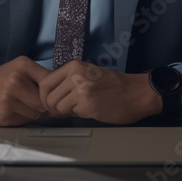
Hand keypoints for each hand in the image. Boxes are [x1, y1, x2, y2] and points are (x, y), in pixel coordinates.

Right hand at [0, 56, 53, 125]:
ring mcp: (9, 99)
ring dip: (33, 112)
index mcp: (23, 65)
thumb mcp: (18, 68)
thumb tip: (62, 93)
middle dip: (44, 105)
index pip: (51, 82)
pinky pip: (25, 121)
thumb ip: (39, 77)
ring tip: (21, 105)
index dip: (54, 92)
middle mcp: (16, 81)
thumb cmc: (0, 79)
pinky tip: (12, 111)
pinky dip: (22, 118)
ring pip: (37, 113)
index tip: (53, 95)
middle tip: (34, 102)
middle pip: (46, 101)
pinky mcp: (4, 116)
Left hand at [39, 61, 162, 124]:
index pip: (45, 82)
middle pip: (47, 97)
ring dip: (67, 111)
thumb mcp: (87, 74)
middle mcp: (75, 75)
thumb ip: (68, 80)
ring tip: (81, 107)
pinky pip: (72, 114)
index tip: (52, 102)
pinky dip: (79, 114)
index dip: (45, 97)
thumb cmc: (113, 85)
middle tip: (66, 109)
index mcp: (73, 66)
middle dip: (53, 107)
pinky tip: (91, 109)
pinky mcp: (88, 104)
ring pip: (57, 107)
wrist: (136, 93)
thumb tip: (47, 95)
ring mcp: (81, 89)